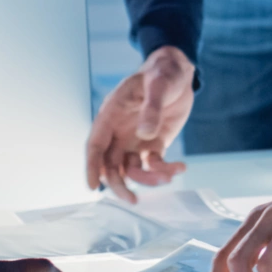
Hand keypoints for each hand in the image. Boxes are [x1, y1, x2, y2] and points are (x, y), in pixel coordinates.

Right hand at [85, 45, 193, 203]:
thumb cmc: (163, 72)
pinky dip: (164, 170)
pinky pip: (154, 163)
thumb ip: (151, 108)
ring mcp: (136, 139)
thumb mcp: (158, 84)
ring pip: (131, 169)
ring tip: (167, 177)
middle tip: (132, 200)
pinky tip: (180, 167)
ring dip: (146, 179)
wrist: (180, 71)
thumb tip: (144, 134)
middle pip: (110, 164)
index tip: (92, 187)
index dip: (91, 166)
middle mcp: (120, 131)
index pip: (95, 144)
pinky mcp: (154, 143)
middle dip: (118, 184)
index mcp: (112, 114)